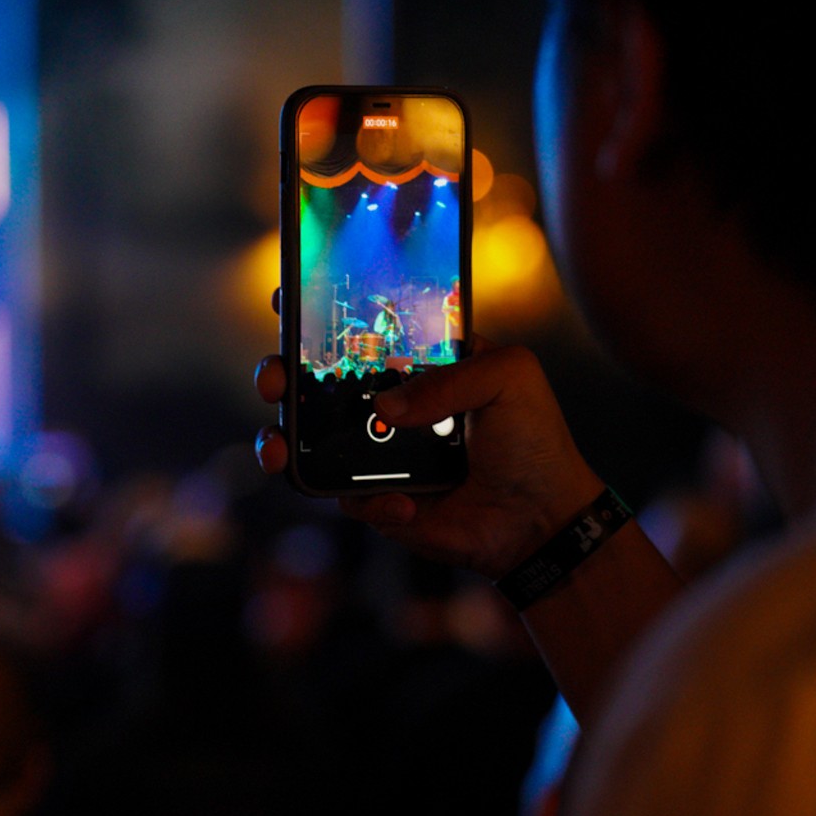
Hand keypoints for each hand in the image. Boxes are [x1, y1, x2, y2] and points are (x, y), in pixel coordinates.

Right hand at [254, 338, 603, 578]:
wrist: (541, 519)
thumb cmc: (533, 440)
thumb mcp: (510, 377)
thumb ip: (451, 376)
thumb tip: (385, 408)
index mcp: (417, 363)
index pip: (359, 327)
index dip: (317, 311)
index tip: (287, 296)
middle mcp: (387, 403)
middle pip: (312, 381)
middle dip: (278, 374)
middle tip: (274, 379)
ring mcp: (375, 453)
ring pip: (307, 441)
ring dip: (280, 440)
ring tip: (279, 448)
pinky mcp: (376, 501)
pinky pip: (346, 497)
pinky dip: (370, 501)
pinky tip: (405, 505)